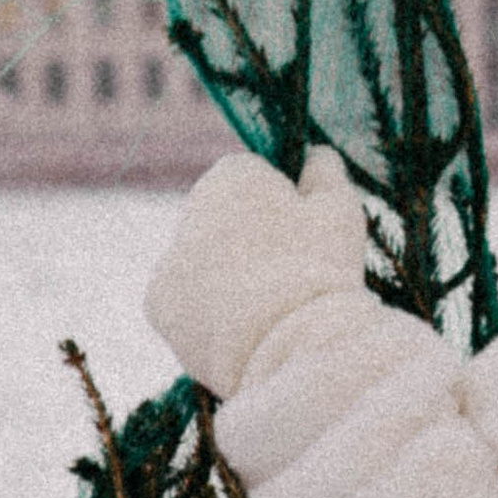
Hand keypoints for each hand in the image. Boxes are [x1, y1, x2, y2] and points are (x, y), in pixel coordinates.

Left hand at [146, 146, 370, 397]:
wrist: (288, 344)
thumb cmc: (320, 268)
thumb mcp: (340, 207)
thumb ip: (325, 169)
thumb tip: (314, 152)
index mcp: (231, 175)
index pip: (253, 177)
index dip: (282, 204)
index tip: (303, 234)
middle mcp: (189, 209)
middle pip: (223, 218)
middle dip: (248, 238)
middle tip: (287, 273)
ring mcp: (168, 259)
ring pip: (202, 260)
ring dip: (226, 274)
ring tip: (265, 305)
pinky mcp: (157, 304)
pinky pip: (185, 300)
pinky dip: (206, 310)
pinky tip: (238, 325)